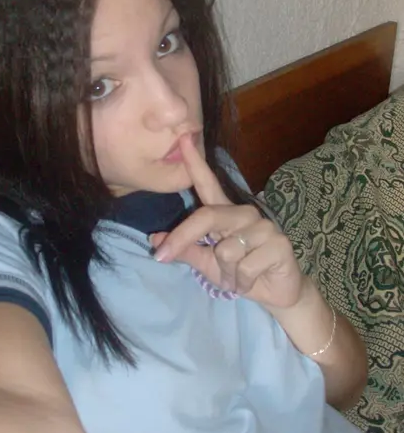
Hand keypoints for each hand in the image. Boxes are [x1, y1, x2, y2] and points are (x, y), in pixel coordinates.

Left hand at [150, 135, 304, 309]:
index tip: (182, 139)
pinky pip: (245, 266)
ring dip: (226, 274)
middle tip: (162, 258)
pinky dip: (242, 282)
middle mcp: (244, 214)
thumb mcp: (206, 264)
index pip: (208, 184)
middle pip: (207, 216)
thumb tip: (154, 239)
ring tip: (238, 277)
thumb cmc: (239, 274)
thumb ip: (185, 249)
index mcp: (225, 214)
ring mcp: (264, 227)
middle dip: (182, 239)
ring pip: (226, 250)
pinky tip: (253, 281)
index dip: (195, 163)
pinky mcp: (279, 244)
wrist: (276, 293)